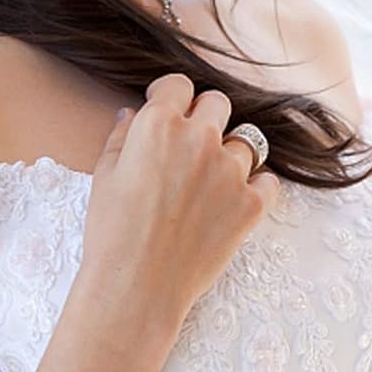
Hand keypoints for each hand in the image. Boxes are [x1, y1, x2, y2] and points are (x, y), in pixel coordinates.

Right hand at [81, 73, 281, 345]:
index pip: (178, 85)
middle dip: (204, 116)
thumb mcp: (104, 176)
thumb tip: (131, 115)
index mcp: (159, 125)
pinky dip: (255, 185)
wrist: (136, 286)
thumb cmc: (111, 232)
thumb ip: (121, 138)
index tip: (167, 107)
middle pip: (217, 104)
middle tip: (190, 143)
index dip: (171, 94)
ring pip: (245, 142)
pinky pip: (267, 179)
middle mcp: (200, 139)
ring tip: (210, 179)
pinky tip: (234, 198)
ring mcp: (231, 171)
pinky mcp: (251, 205)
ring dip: (228, 153)